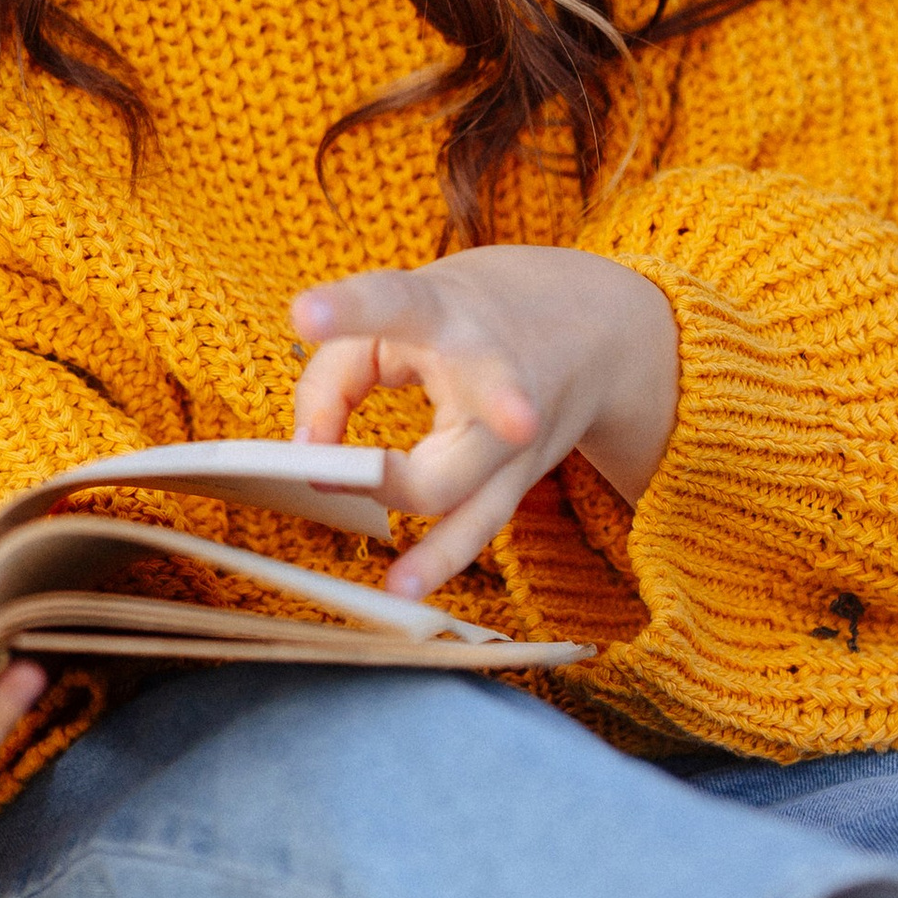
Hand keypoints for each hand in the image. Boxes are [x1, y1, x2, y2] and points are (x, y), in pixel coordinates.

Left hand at [289, 245, 678, 600]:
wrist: (595, 328)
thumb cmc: (469, 318)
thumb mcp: (400, 310)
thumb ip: (335, 375)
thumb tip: (307, 455)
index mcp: (450, 314)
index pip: (397, 305)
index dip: (349, 309)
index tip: (302, 313)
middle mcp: (494, 376)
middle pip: (449, 426)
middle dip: (405, 461)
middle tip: (347, 474)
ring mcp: (516, 440)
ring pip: (474, 498)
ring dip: (439, 545)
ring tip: (399, 584)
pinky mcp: (518, 479)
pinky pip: (477, 527)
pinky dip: (441, 561)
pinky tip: (405, 592)